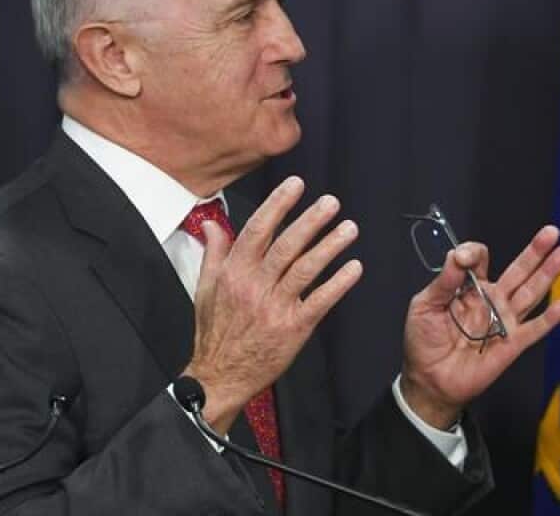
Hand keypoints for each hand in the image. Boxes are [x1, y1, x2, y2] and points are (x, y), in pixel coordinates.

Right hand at [182, 176, 362, 433]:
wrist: (220, 375)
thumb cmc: (215, 331)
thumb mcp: (204, 288)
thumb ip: (214, 253)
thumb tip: (212, 224)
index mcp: (234, 272)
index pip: (258, 230)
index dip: (278, 205)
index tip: (296, 185)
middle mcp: (255, 286)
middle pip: (286, 245)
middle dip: (311, 220)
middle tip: (332, 202)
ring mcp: (275, 307)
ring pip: (306, 269)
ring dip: (330, 246)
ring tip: (350, 228)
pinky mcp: (293, 327)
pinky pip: (320, 300)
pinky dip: (338, 283)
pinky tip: (354, 268)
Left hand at [400, 226, 559, 429]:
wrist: (428, 380)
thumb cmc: (424, 341)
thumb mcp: (425, 305)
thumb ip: (444, 280)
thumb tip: (458, 254)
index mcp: (471, 288)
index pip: (482, 259)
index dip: (474, 253)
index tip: (463, 259)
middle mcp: (492, 300)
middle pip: (519, 270)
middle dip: (535, 251)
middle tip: (552, 231)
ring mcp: (504, 321)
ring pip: (531, 293)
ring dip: (548, 273)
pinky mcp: (511, 344)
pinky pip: (533, 329)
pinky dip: (549, 319)